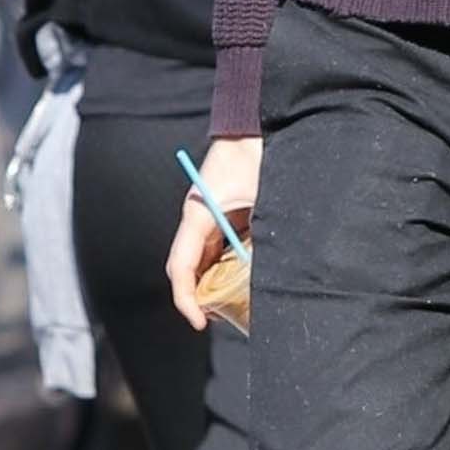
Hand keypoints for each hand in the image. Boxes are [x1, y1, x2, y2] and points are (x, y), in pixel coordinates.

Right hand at [167, 135, 263, 328]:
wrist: (258, 127)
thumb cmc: (258, 158)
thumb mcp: (265, 200)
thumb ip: (263, 233)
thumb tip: (269, 271)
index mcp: (198, 216)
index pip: (181, 269)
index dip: (187, 301)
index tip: (201, 322)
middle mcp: (199, 221)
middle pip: (192, 271)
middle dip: (205, 298)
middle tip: (227, 318)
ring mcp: (211, 219)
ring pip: (208, 262)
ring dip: (221, 283)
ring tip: (243, 303)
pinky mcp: (226, 216)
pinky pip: (224, 249)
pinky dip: (234, 266)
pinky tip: (253, 275)